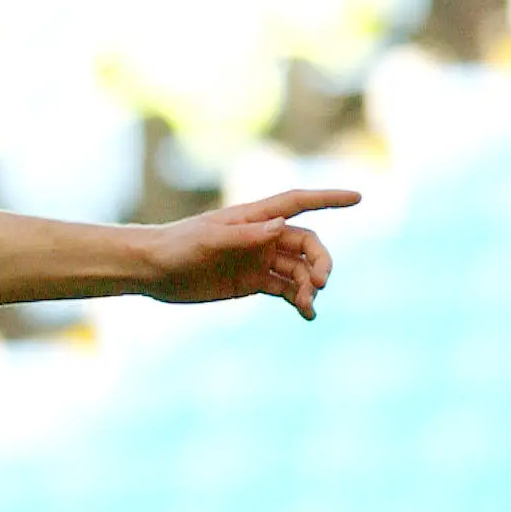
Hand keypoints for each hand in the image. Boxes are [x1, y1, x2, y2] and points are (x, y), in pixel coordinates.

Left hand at [139, 189, 351, 319]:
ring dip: (309, 286)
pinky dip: (299, 300)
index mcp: (255, 217)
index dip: (328, 198)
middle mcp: (262, 237)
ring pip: (298, 270)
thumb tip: (283, 226)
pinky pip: (285, 289)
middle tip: (319, 282)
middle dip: (320, 261)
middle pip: (306, 244)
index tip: (358, 198)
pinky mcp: (252, 283)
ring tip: (308, 305)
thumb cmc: (177, 246)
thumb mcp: (210, 240)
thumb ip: (247, 235)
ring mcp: (259, 260)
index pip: (299, 202)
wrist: (152, 270)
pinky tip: (307, 313)